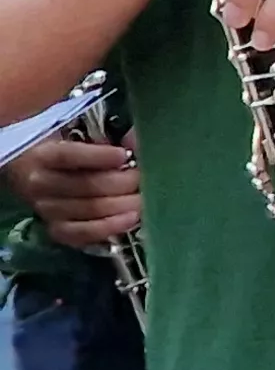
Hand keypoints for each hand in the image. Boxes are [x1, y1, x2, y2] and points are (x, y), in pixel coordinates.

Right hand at [5, 133, 139, 249]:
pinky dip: (109, 227)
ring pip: (90, 210)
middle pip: (87, 185)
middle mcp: (39, 185)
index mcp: (42, 155)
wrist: (34, 174)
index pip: (69, 156)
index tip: (125, 155)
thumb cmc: (65, 150)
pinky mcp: (55, 229)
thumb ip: (105, 137)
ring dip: (123, 204)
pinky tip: (130, 218)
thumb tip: (135, 142)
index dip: (100, 156)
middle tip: (145, 177)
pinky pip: (82, 233)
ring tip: (145, 197)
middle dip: (123, 182)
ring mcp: (46, 210)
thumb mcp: (78, 135)